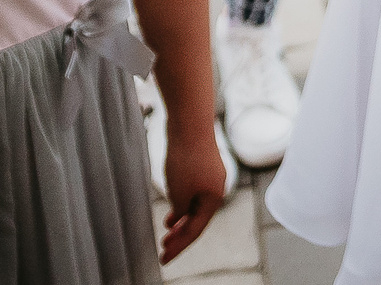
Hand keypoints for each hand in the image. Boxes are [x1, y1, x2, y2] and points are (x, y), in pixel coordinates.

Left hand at [158, 120, 228, 261]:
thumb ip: (181, 211)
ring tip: (168, 228)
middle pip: (198, 219)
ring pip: (196, 204)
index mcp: (214, 200)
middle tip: (164, 248)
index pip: (195, 231)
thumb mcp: (179, 193)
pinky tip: (174, 203)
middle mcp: (216, 189)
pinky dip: (183, 201)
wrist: (190, 123)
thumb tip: (181, 216)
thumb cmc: (185, 159)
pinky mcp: (204, 163)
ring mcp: (212, 175)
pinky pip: (194, 190)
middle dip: (181, 235)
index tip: (164, 258)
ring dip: (182, 217)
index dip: (179, 247)